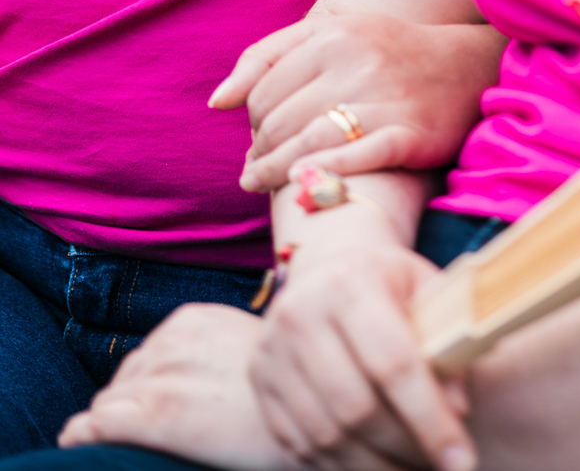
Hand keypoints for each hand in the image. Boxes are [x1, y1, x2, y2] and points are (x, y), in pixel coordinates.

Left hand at [59, 304, 295, 470]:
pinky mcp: (157, 414)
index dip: (149, 392)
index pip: (145, 359)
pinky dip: (85, 436)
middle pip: (124, 381)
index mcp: (193, 319)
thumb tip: (178, 382)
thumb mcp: (246, 356)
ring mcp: (165, 375)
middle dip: (129, 409)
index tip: (167, 418)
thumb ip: (205, 356)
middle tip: (158, 436)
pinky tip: (80, 445)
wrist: (313, 417)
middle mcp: (174, 339)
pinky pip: (98, 424)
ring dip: (111, 427)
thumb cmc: (287, 394)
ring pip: (107, 405)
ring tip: (134, 446)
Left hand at [211, 12, 504, 193]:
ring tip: (261, 185)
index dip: (251, 123)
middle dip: (258, 152)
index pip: (264, 92)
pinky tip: (304, 185)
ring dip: (275, 173)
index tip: (256, 139)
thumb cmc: (388, 52)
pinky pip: (355, 159)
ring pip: (308, 145)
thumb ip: (270, 57)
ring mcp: (385, 98)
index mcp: (332, 34)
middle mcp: (356, 62)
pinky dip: (323, 174)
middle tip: (255, 170)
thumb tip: (218, 101)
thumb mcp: (331, 35)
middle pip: (280, 122)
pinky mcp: (410, 134)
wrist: (467, 66)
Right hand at [252, 223, 475, 470]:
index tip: (462, 460)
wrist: (328, 267)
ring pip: (327, 436)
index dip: (431, 419)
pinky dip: (340, 467)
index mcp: (349, 283)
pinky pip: (299, 445)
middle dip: (405, 448)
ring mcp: (272, 351)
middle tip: (439, 466)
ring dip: (374, 468)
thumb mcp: (425, 291)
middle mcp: (300, 314)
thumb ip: (447, 340)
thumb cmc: (388, 282)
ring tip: (410, 469)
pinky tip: (374, 465)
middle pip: (357, 408)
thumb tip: (456, 408)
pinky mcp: (259, 382)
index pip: (394, 364)